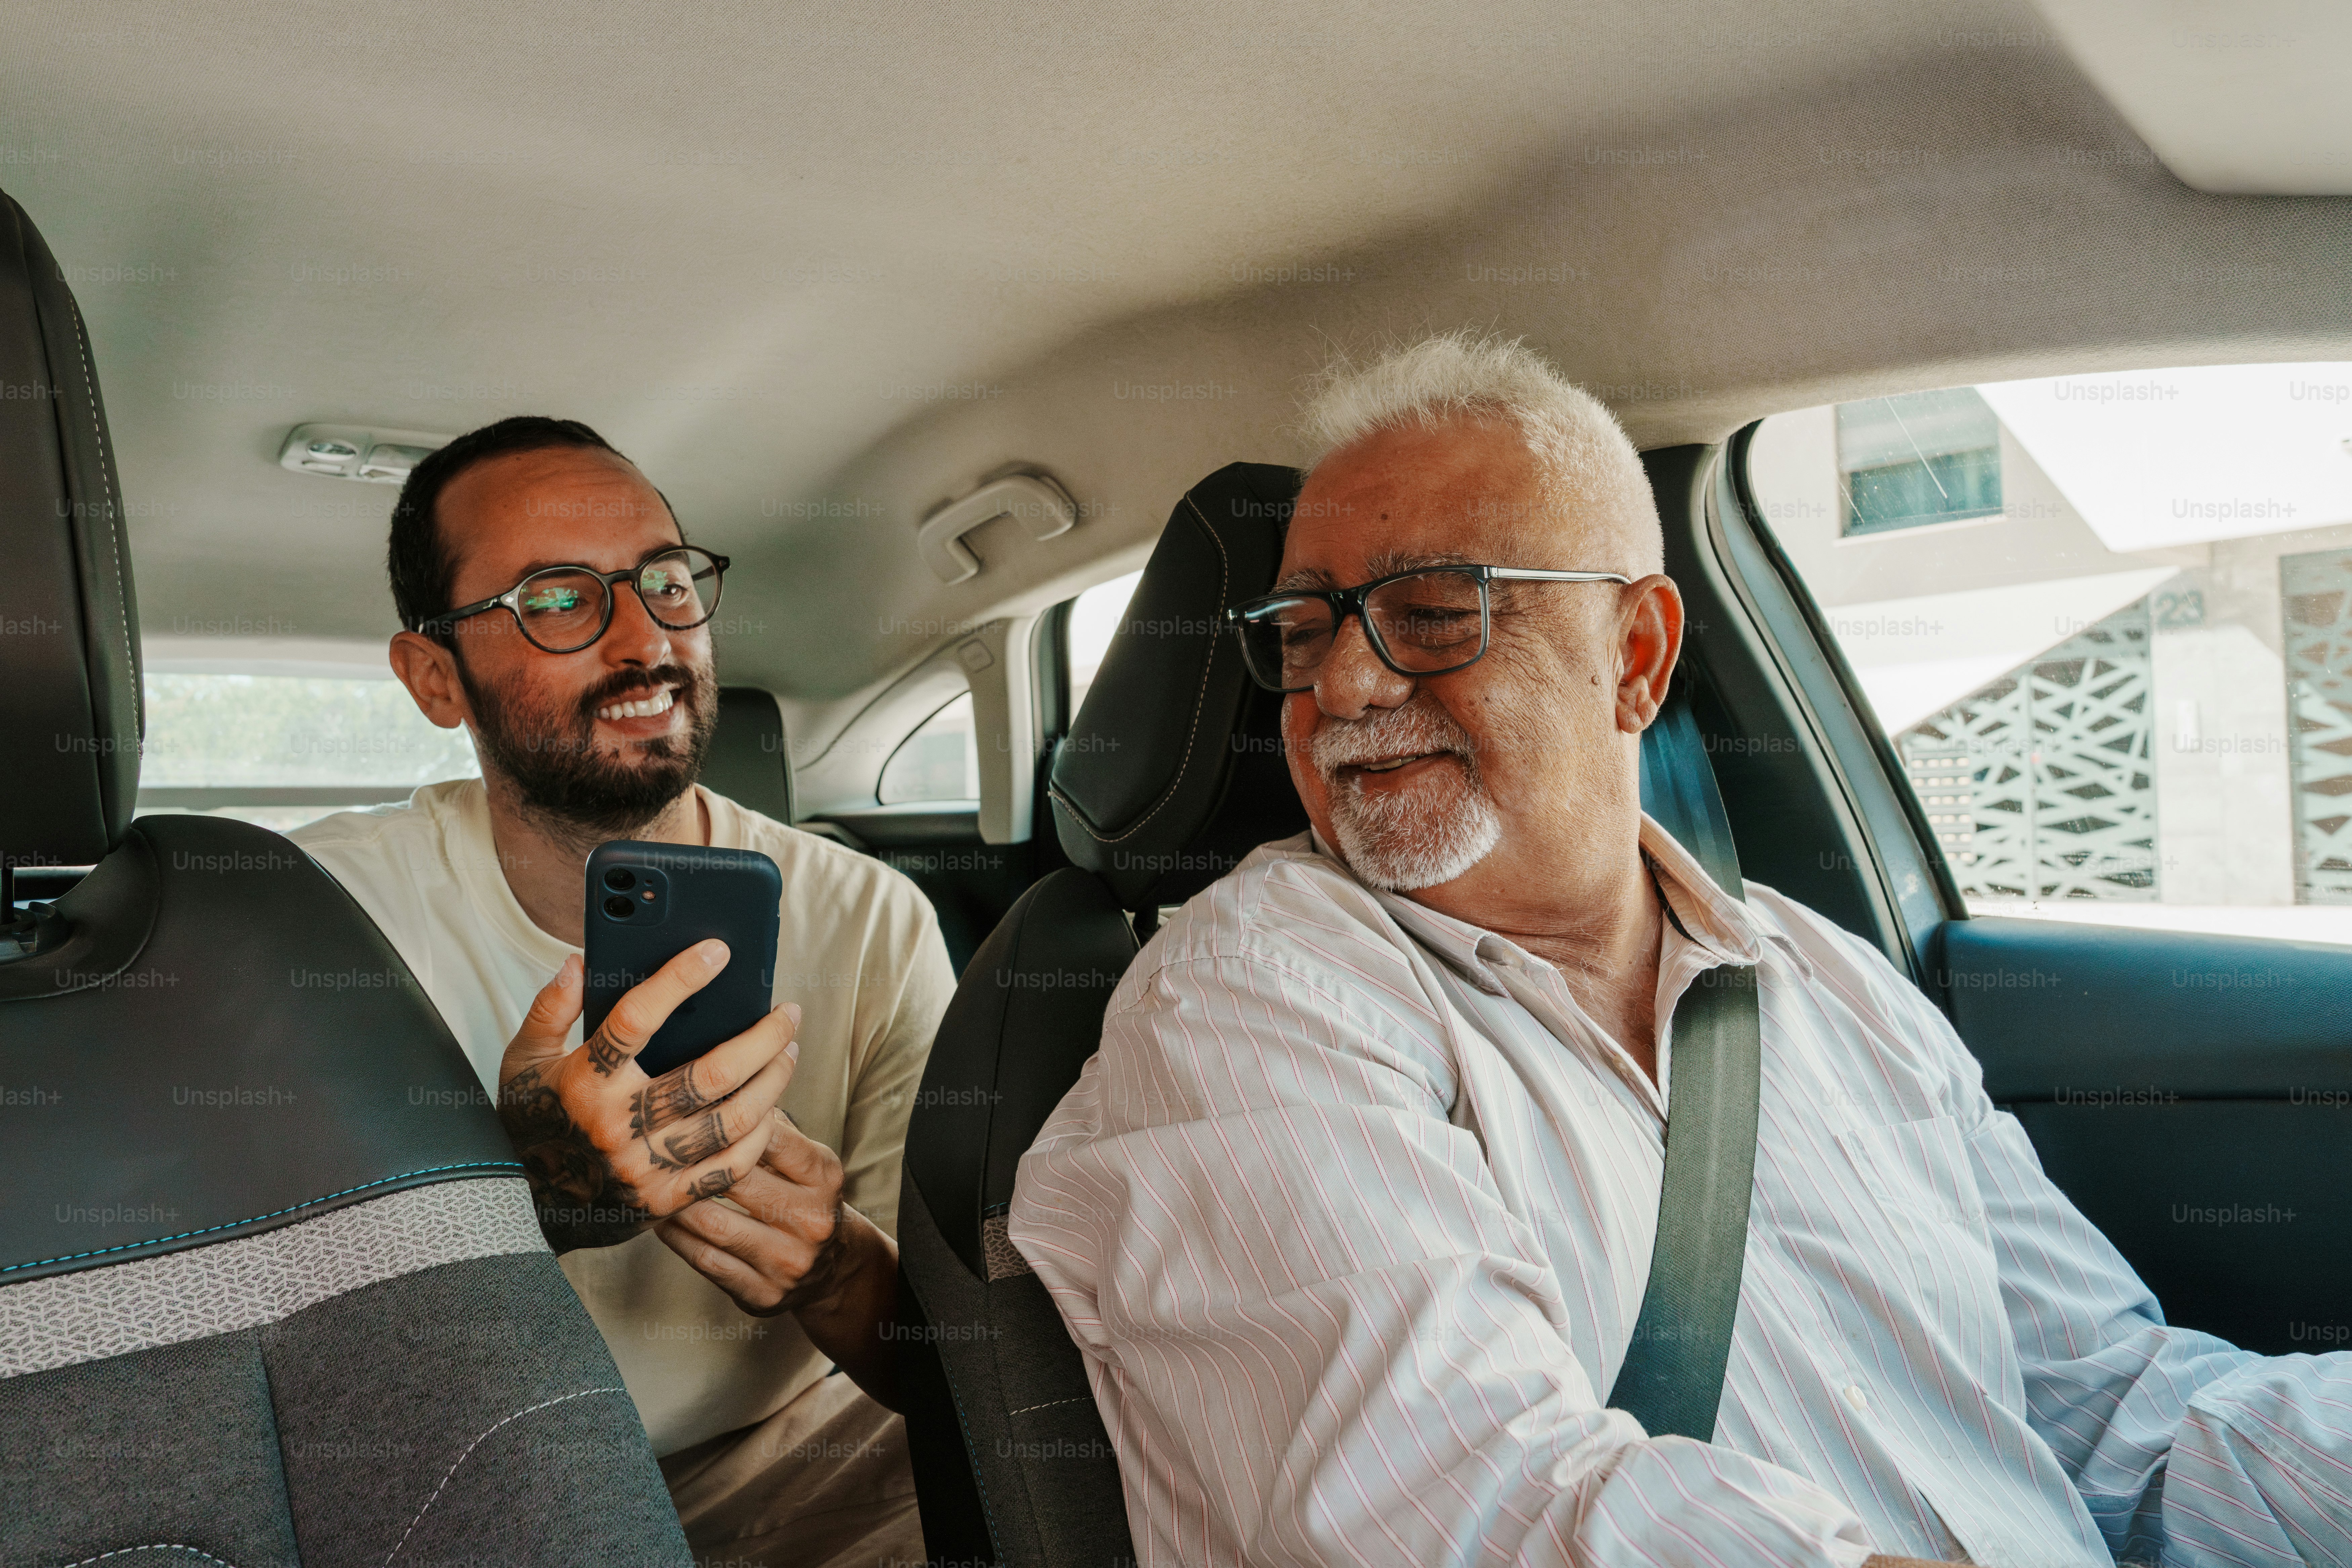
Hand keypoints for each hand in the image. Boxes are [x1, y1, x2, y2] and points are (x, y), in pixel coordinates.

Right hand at [497, 944, 800, 1252]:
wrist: (525, 1206)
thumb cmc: (531, 1122)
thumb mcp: (525, 1060)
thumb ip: (551, 1009)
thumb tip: (579, 963)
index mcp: (586, 1083)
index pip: (636, 1018)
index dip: (679, 979)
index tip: (717, 951)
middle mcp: (619, 1125)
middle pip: (712, 1074)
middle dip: (762, 1038)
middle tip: (788, 1013)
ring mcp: (647, 1167)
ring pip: (733, 1119)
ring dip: (773, 1081)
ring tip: (788, 1051)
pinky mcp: (667, 1199)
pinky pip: (731, 1165)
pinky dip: (760, 1134)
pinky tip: (771, 1107)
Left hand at [654, 1108, 855, 1315]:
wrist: (831, 1270)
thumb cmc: (804, 1200)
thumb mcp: (807, 1163)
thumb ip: (773, 1132)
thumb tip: (723, 1091)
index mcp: (824, 1177)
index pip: (773, 1138)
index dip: (729, 1121)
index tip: (693, 1111)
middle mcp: (812, 1220)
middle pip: (739, 1180)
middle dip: (694, 1160)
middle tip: (657, 1145)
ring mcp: (788, 1261)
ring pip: (715, 1224)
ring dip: (676, 1203)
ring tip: (651, 1185)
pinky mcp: (763, 1293)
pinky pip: (706, 1261)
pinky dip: (677, 1239)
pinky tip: (662, 1222)